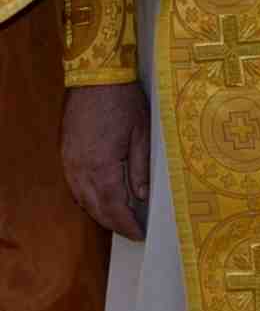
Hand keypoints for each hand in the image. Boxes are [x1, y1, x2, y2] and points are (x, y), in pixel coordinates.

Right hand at [62, 81, 150, 240]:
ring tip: (118, 219)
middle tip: (130, 231)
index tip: (138, 234)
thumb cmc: (124, 101)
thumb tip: (142, 197)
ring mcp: (69, 162)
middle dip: (113, 223)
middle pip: (95, 207)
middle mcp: (80, 170)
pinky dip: (86, 197)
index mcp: (102, 167)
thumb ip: (141, 168)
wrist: (95, 77)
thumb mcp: (142, 133)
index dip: (126, 224)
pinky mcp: (65, 153)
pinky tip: (98, 198)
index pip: (114, 207)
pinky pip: (74, 185)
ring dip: (99, 212)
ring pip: (81, 198)